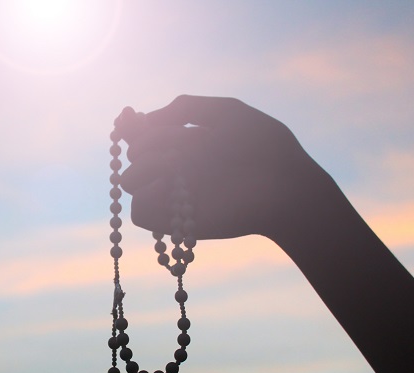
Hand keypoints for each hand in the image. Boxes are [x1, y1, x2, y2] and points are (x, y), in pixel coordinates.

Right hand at [115, 95, 333, 240]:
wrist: (285, 185)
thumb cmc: (263, 146)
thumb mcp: (227, 112)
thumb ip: (185, 108)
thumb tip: (142, 119)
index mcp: (184, 143)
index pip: (142, 135)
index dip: (131, 127)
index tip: (128, 120)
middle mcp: (175, 169)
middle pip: (133, 155)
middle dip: (144, 143)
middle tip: (173, 142)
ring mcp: (175, 196)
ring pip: (130, 181)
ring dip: (145, 167)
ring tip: (176, 164)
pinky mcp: (178, 222)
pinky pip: (139, 212)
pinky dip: (146, 196)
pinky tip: (169, 186)